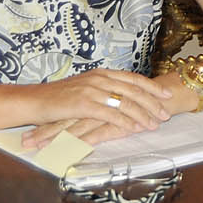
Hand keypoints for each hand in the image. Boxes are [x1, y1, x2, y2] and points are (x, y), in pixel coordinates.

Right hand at [21, 69, 172, 148]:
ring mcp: (92, 91)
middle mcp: (99, 79)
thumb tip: (121, 96)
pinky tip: (135, 128)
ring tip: (154, 124)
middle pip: (134, 90)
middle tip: (166, 114)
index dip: (152, 87)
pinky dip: (125, 121)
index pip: (133, 79)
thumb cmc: (58, 97)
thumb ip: (103, 89)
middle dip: (153, 103)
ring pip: (125, 102)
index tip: (167, 94)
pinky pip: (111, 114)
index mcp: (101, 73)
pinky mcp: (84, 105)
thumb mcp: (84, 87)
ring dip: (143, 114)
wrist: (34, 100)